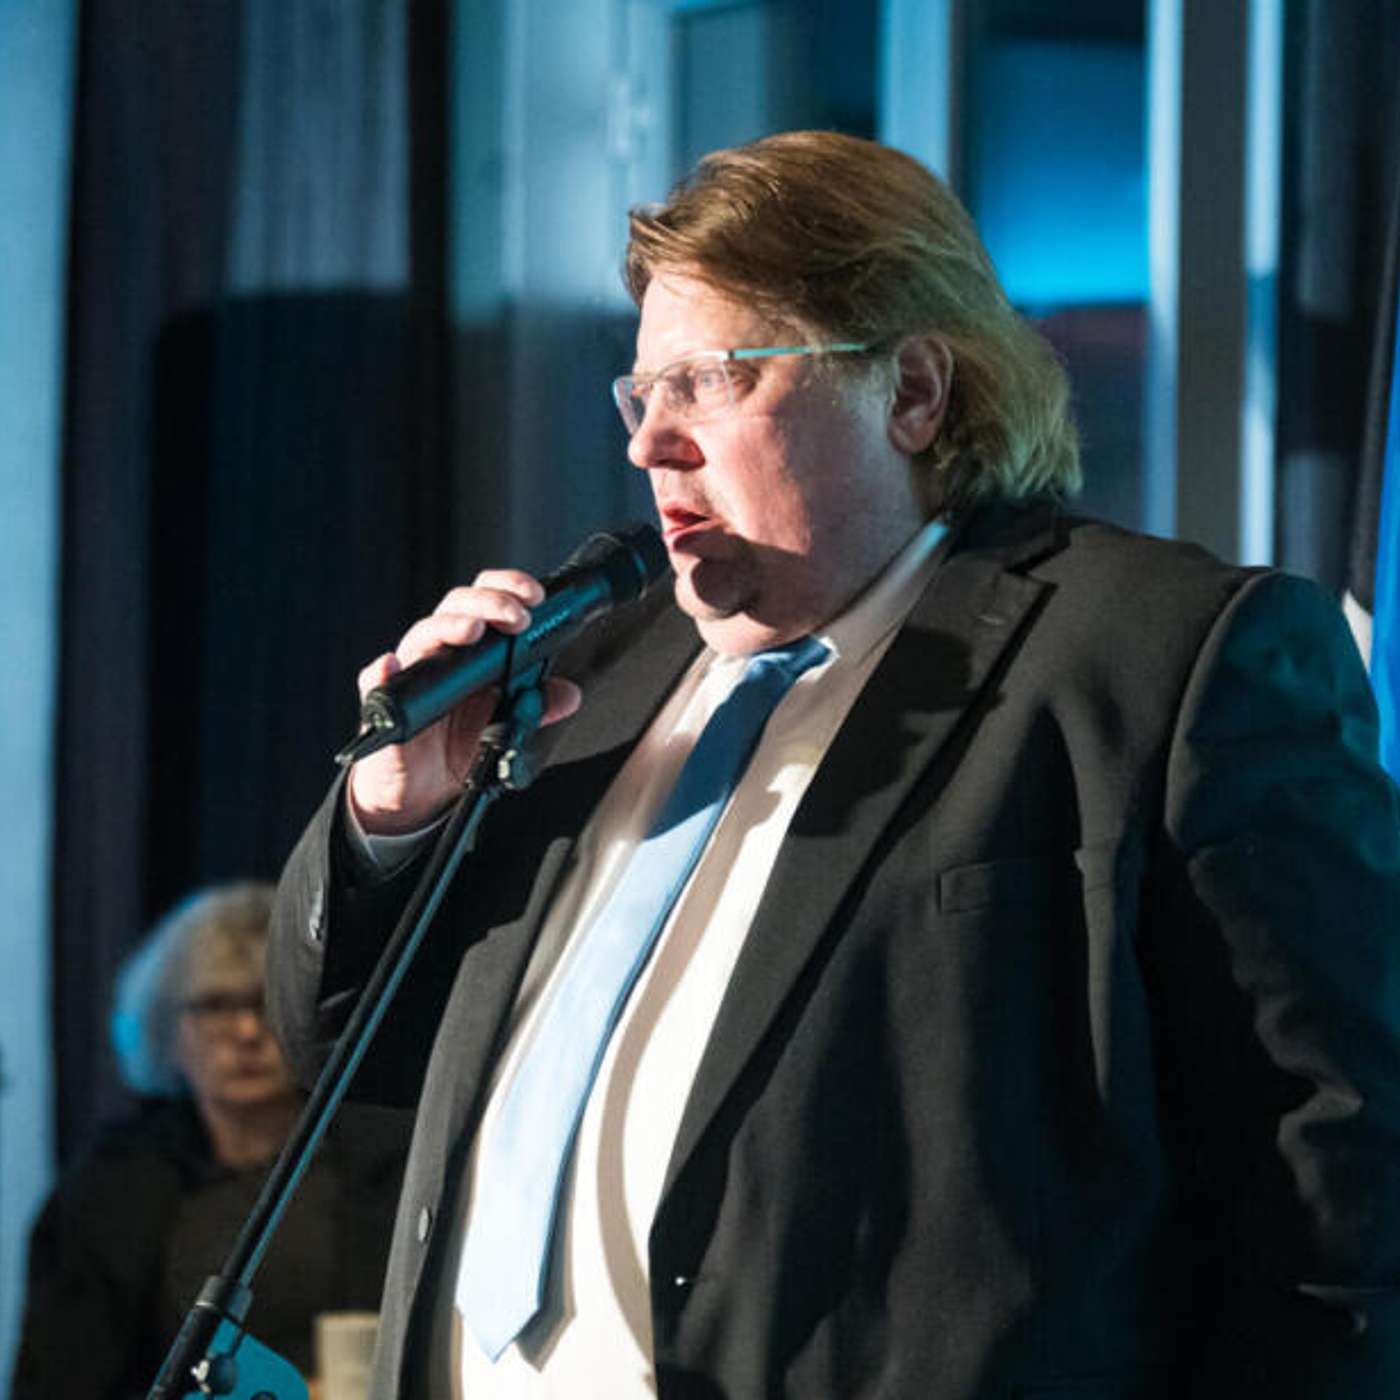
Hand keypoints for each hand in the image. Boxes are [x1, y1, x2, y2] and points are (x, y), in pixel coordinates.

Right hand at [347, 570, 582, 833]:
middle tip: (516, 617)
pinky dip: (380, 671)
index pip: (487, 602)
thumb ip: (537, 706)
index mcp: (470, 650)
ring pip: (422, 636)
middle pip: (457, 607)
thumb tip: (570, 694)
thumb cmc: (456, 743)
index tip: (535, 596)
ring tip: (471, 629)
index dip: (509, 589)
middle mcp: (439, 652)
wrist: (421, 788)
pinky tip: (391, 665)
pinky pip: (374, 682)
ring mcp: (411, 674)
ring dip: (448, 626)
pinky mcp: (383, 704)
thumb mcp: (506, 725)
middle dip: (488, 603)